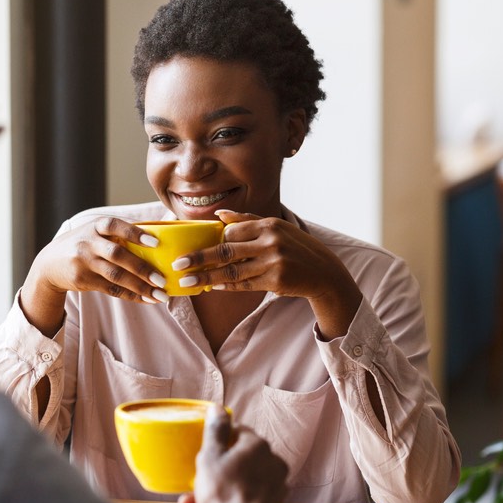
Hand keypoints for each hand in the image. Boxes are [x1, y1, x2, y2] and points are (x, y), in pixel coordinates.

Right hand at [19, 217, 168, 336]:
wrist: (49, 263)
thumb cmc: (84, 243)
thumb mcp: (96, 231)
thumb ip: (122, 230)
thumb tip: (166, 227)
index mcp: (95, 226)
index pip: (116, 226)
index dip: (135, 233)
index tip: (155, 242)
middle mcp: (88, 243)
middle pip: (117, 255)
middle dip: (141, 268)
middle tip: (162, 279)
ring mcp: (84, 262)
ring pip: (115, 276)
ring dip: (139, 286)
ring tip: (159, 295)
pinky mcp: (83, 280)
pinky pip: (111, 289)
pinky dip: (130, 295)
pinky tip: (146, 298)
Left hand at [175, 209, 362, 338]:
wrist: (323, 272)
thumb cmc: (296, 247)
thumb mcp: (276, 228)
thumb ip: (247, 221)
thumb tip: (219, 216)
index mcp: (268, 225)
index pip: (231, 232)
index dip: (210, 241)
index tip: (190, 248)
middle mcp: (271, 242)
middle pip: (226, 250)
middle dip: (199, 258)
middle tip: (178, 264)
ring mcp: (273, 262)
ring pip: (232, 271)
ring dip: (207, 277)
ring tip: (187, 282)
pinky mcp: (275, 281)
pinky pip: (244, 284)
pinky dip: (226, 285)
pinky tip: (212, 286)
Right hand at [178, 403, 286, 502]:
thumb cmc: (224, 494)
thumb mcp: (210, 457)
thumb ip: (214, 431)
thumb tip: (218, 408)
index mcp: (257, 444)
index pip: (236, 432)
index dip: (217, 442)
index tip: (203, 454)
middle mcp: (272, 462)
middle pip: (235, 461)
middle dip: (209, 476)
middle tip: (191, 487)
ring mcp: (275, 486)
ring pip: (237, 484)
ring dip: (211, 496)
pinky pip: (244, 501)